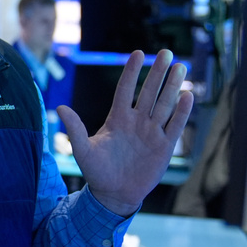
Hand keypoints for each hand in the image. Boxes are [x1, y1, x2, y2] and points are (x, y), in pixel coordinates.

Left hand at [58, 49, 193, 216]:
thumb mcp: (82, 149)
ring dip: (172, 86)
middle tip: (166, 53)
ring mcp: (152, 132)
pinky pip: (174, 125)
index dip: (131, 72)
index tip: (138, 53)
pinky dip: (181, 112)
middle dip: (157, 73)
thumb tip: (60, 108)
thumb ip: (74, 129)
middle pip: (148, 92)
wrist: (113, 194)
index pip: (125, 90)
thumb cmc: (96, 171)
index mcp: (117, 119)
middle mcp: (136, 121)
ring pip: (164, 105)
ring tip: (180, 68)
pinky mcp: (164, 146)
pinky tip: (187, 95)